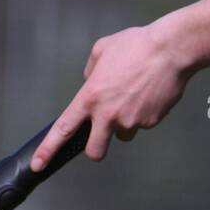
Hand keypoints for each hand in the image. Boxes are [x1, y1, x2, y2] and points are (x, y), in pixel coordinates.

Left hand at [30, 22, 192, 170]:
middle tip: (102, 135)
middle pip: (94, 151)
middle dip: (96, 149)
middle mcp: (107, 114)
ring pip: (123, 135)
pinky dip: (144, 113)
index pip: (63, 129)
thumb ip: (90, 71)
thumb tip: (89, 82)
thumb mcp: (102, 50)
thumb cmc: (137, 45)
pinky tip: (150, 93)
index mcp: (90, 97)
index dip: (48, 150)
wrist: (172, 48)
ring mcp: (130, 121)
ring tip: (135, 96)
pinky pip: (142, 124)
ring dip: (125, 123)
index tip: (38, 164)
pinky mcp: (150, 122)